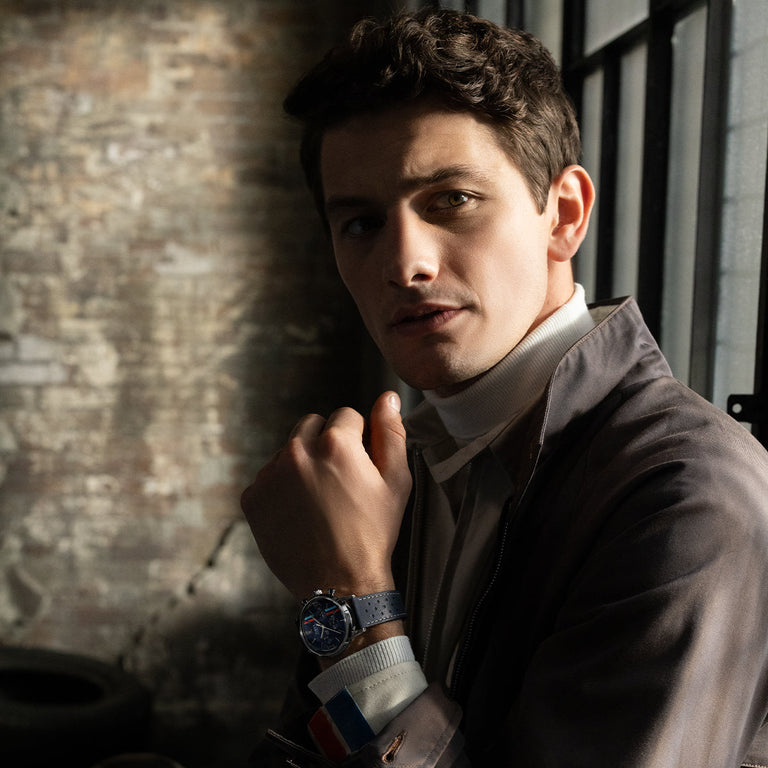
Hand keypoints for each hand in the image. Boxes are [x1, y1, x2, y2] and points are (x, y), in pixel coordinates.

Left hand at [241, 391, 412, 600]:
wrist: (339, 585)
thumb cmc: (373, 533)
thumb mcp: (396, 481)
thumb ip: (391, 432)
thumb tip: (388, 398)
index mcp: (335, 443)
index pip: (346, 415)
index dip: (358, 440)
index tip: (360, 466)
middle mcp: (297, 452)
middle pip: (312, 424)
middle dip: (327, 442)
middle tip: (340, 480)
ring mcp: (270, 475)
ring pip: (288, 449)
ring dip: (303, 464)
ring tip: (320, 500)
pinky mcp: (252, 498)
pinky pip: (268, 477)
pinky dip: (282, 488)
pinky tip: (299, 512)